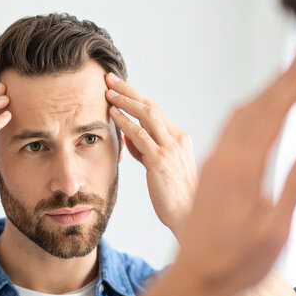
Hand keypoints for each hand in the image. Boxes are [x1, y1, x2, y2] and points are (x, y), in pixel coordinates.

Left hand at [105, 74, 196, 233]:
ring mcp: (170, 149)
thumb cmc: (173, 197)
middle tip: (110, 78)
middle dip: (129, 90)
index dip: (136, 96)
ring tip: (108, 91)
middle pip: (151, 106)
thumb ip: (146, 151)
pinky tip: (113, 114)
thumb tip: (128, 137)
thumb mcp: (159, 169)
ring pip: (147, 114)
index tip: (119, 86)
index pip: (155, 111)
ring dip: (125, 100)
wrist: (187, 217)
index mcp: (179, 139)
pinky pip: (140, 135)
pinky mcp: (161, 161)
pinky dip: (125, 122)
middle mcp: (177, 139)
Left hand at [176, 52, 295, 295]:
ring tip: (280, 79)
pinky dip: (246, 114)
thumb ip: (295, 187)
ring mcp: (213, 164)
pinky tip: (253, 115)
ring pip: (237, 118)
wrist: (195, 276)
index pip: (273, 117)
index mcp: (243, 170)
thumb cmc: (238, 262)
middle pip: (254, 109)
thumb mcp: (275, 231)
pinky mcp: (208, 173)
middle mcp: (224, 159)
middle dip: (278, 83)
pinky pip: (227, 132)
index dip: (292, 89)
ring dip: (260, 95)